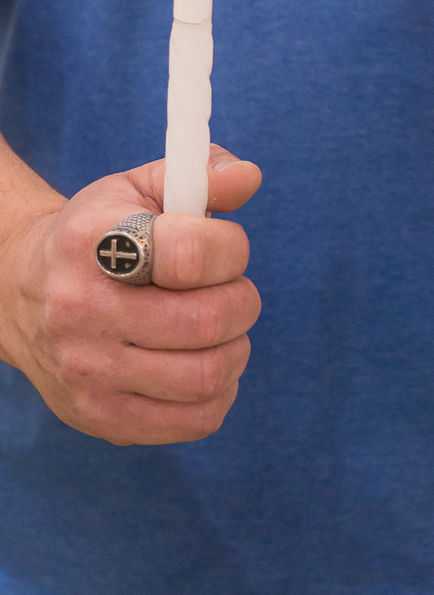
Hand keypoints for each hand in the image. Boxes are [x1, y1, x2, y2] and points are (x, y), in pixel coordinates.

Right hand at [0, 145, 261, 444]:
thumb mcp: (140, 189)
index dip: (230, 249)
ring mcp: (87, 372)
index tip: (225, 248)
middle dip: (242, 302)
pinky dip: (220, 393)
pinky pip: (193, 420)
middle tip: (231, 291)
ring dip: (235, 349)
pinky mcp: (99, 417)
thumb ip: (202, 174)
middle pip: (206, 321)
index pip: (189, 255)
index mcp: (95, 242)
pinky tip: (206, 363)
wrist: (21, 294)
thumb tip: (249, 178)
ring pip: (205, 376)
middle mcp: (82, 310)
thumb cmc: (99, 234)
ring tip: (221, 329)